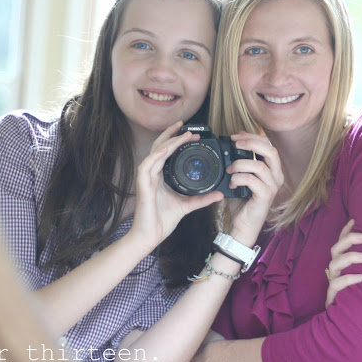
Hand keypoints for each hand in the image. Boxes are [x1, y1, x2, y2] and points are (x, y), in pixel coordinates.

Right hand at [131, 121, 223, 251]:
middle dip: (171, 134)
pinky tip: (166, 150)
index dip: (176, 140)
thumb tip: (219, 194)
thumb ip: (202, 199)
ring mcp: (146, 179)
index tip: (192, 134)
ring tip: (182, 135)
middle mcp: (152, 174)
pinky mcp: (142, 186)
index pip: (166, 152)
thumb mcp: (187, 206)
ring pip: (155, 153)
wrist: (150, 236)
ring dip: (168, 142)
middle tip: (185, 125)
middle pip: (159, 146)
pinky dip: (156, 156)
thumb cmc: (162, 220)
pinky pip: (147, 166)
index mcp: (160, 176)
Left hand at [225, 132, 283, 245]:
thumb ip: (239, 161)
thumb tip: (231, 143)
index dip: (252, 136)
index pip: (268, 145)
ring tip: (229, 169)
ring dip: (240, 164)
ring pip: (260, 166)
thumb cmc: (241, 200)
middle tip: (235, 143)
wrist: (242, 224)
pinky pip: (253, 180)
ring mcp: (273, 186)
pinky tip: (231, 183)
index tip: (236, 136)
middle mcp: (276, 176)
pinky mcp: (266, 196)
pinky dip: (239, 178)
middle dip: (251, 143)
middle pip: (270, 150)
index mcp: (272, 169)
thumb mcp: (239, 176)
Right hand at [325, 219, 361, 307]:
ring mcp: (334, 284)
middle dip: (348, 240)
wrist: (355, 325)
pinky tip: (361, 278)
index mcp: (344, 266)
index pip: (341, 244)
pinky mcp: (333, 297)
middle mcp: (337, 272)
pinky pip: (336, 285)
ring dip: (350, 257)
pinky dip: (347, 279)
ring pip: (334, 264)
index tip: (355, 220)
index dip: (346, 232)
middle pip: (335, 249)